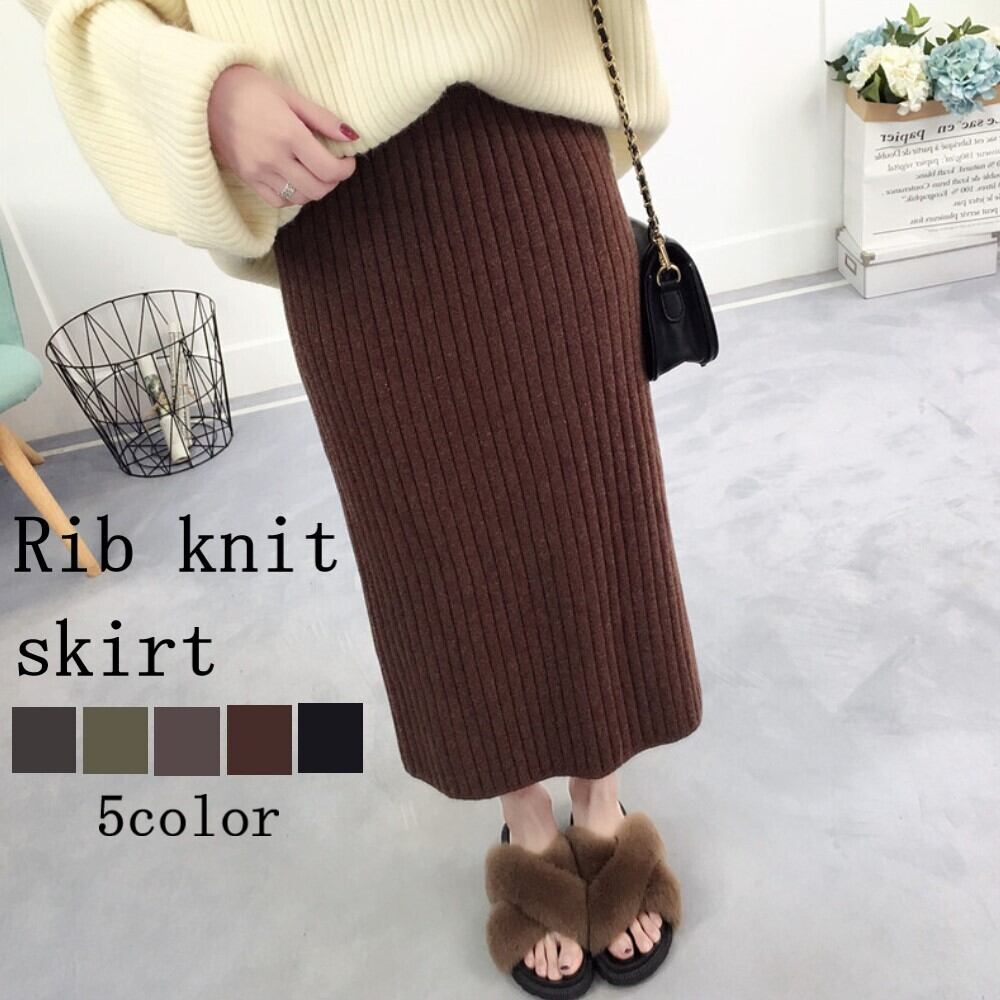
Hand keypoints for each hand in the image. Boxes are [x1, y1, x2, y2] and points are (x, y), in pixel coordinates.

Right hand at [208, 63, 357, 207]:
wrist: (203, 92)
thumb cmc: (249, 88)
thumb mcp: (289, 95)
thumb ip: (322, 119)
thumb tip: (351, 136)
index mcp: (288, 134)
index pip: (328, 169)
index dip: (346, 169)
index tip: (348, 160)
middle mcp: (273, 158)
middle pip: (317, 189)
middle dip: (333, 181)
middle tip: (334, 167)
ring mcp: (258, 171)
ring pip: (299, 198)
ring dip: (313, 189)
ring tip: (314, 172)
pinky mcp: (246, 178)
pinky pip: (277, 201)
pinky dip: (291, 197)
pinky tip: (294, 180)